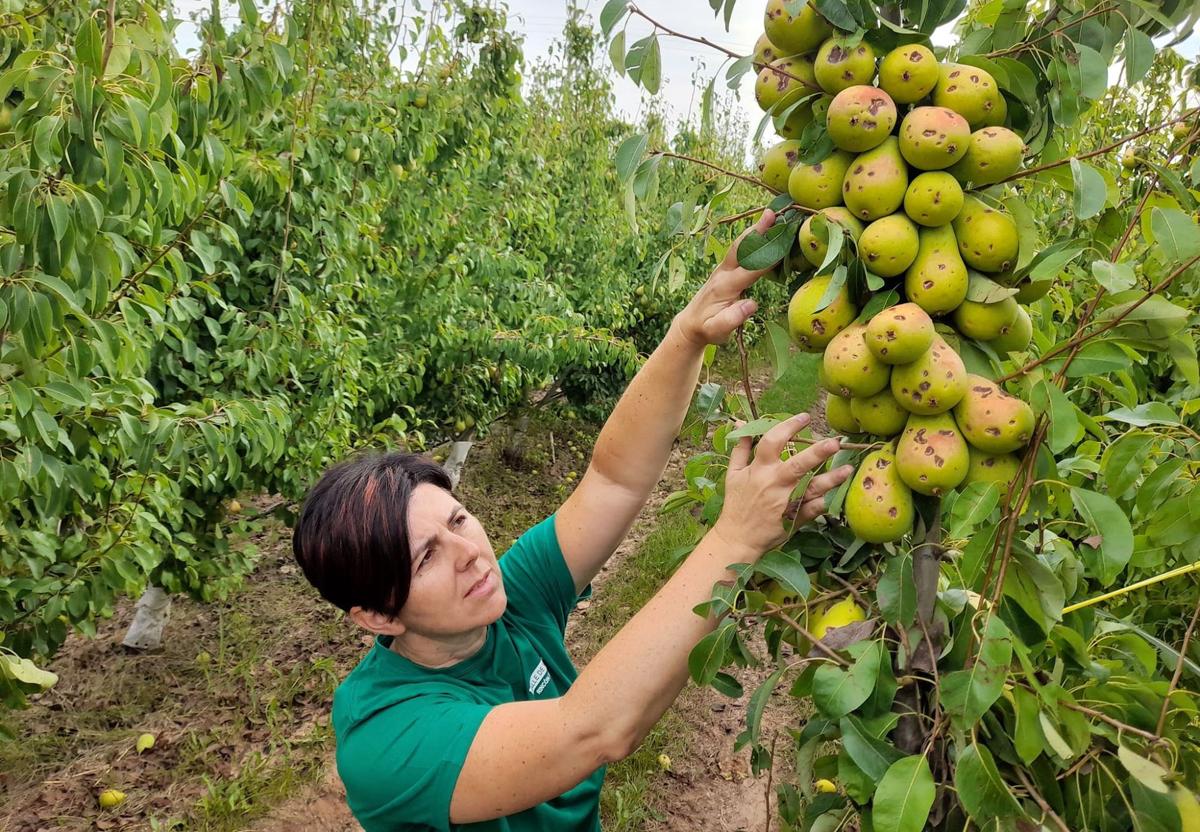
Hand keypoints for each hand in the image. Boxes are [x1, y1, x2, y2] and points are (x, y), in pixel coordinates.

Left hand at [673, 210, 777, 346]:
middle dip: (757, 231)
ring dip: (755, 230)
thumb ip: (732, 319)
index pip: (750, 269)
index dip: (767, 257)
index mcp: (725, 286)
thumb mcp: (717, 331)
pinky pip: (739, 251)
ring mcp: (723, 269)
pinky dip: (751, 239)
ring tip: (772, 213)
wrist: (690, 324)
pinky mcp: (725, 270)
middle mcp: (723, 273)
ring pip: (740, 246)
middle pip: (741, 248)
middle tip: (772, 213)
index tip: (783, 244)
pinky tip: (764, 230)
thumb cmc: (706, 329)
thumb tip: (752, 304)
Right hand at [711, 414, 853, 555]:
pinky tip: (838, 494)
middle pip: (798, 464)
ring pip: (812, 489)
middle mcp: (774, 483)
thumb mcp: (734, 473)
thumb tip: (743, 424)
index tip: (804, 417)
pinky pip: (814, 510)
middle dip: (817, 452)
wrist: (737, 537)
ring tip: (848, 469)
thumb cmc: (737, 503)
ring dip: (831, 479)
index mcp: (759, 469)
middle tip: (835, 442)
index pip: (773, 441)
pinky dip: (825, 503)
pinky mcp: (794, 519)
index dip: (789, 426)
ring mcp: (786, 502)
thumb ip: (741, 448)